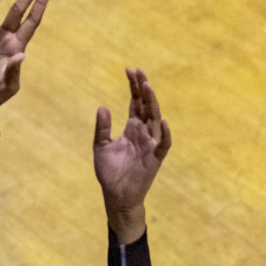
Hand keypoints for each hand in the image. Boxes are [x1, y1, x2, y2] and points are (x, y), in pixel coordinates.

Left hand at [93, 68, 171, 242]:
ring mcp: (150, 144)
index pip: (135, 103)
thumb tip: (102, 107)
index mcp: (131, 128)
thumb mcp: (101, 146)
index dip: (134, 87)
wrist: (116, 195)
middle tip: (138, 71)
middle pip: (146, 106)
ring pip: (154, 119)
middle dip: (143, 89)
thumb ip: (102, 128)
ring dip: (152, 103)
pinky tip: (162, 121)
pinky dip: (165, 133)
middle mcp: (143, 132)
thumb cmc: (109, 172)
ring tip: (147, 87)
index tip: (130, 70)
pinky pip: (163, 144)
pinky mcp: (155, 158)